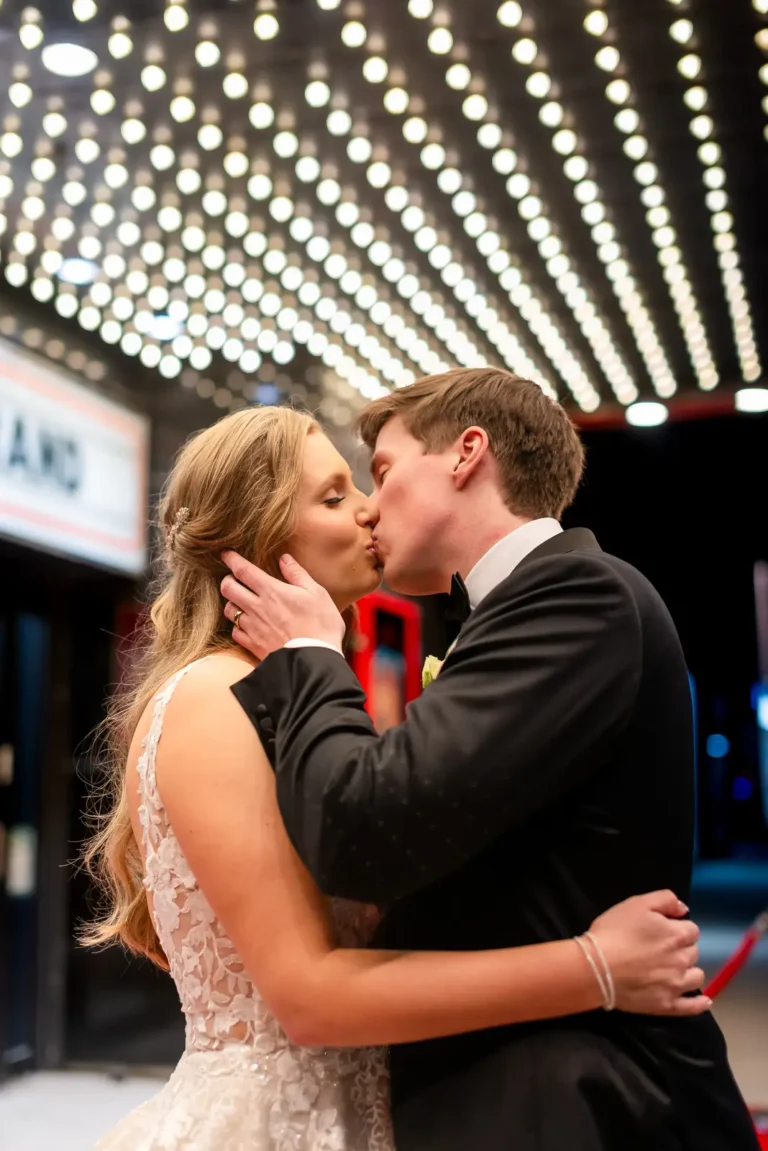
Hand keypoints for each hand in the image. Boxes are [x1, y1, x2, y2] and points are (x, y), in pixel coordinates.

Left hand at [221, 551, 345, 659]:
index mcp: (271, 591)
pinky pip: (235, 632)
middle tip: (233, 579)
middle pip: (228, 588)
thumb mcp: (316, 593)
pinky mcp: (253, 645)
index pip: (243, 570)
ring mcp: (252, 628)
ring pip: (228, 610)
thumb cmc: (321, 625)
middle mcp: (257, 607)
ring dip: (231, 603)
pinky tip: (246, 625)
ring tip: (240, 602)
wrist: (315, 660)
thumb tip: (284, 559)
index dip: (231, 559)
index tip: (225, 553)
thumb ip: (297, 574)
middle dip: (227, 580)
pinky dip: (237, 626)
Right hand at [587, 890, 708, 1015]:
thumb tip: (684, 909)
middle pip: (693, 952)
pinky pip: (693, 1008)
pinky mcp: (667, 1005)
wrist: (595, 967)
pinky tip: (703, 1001)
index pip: (692, 930)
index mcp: (677, 935)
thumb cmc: (614, 931)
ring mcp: (676, 985)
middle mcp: (683, 960)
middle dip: (681, 948)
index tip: (662, 931)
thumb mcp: (637, 903)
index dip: (677, 928)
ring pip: (696, 977)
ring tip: (672, 970)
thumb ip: (666, 900)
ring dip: (688, 971)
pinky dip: (700, 1004)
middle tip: (659, 948)